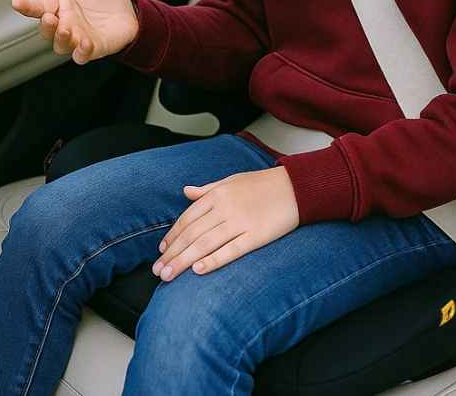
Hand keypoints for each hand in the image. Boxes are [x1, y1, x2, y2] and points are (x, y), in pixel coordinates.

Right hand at [10, 0, 137, 63]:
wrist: (131, 12)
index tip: (16, 1)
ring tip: (66, 29)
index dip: (26, 5)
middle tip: (49, 17)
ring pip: (60, 45)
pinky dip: (81, 52)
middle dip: (45, 26)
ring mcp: (78, 38)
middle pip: (47, 30)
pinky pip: (81, 56)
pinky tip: (85, 42)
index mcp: (59, 7)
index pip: (37, 7)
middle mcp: (65, 24)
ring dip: (61, 38)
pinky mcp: (93, 49)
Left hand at [153, 166, 299, 280]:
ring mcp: (241, 222)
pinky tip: (199, 270)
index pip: (187, 218)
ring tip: (168, 276)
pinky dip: (214, 260)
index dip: (172, 236)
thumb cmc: (263, 184)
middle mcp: (225, 208)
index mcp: (217, 194)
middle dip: (172, 254)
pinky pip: (232, 250)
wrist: (297, 186)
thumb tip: (186, 191)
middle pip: (192, 234)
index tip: (162, 252)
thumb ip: (207, 190)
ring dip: (183, 261)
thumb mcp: (231, 180)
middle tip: (158, 271)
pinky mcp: (257, 235)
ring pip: (205, 244)